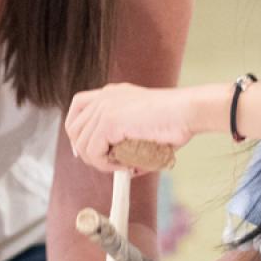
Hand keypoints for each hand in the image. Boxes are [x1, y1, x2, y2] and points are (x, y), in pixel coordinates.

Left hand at [65, 83, 197, 172]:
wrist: (187, 112)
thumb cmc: (177, 122)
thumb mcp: (145, 129)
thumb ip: (130, 144)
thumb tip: (126, 167)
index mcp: (112, 94)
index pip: (78, 108)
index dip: (77, 132)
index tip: (87, 151)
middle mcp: (105, 97)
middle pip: (73, 127)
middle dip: (86, 151)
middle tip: (109, 164)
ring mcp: (105, 107)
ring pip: (82, 143)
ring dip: (99, 161)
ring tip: (122, 166)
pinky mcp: (109, 121)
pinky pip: (93, 152)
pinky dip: (105, 165)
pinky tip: (124, 166)